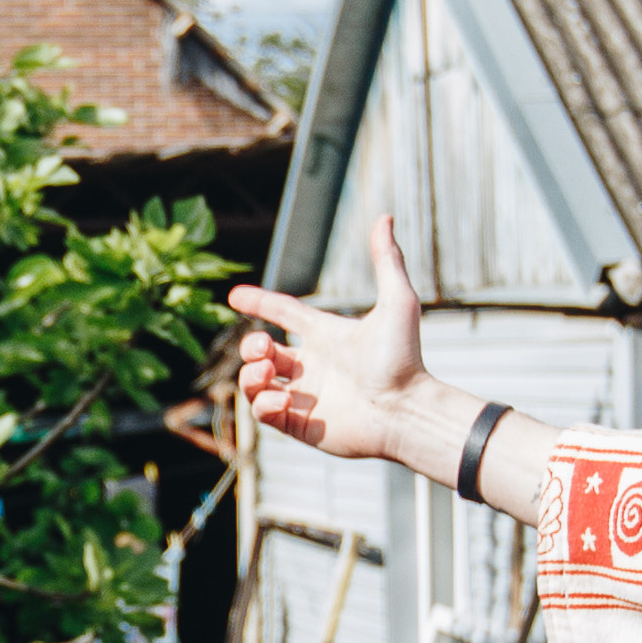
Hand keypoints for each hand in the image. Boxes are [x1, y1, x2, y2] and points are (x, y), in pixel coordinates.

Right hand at [229, 216, 435, 465]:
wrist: (407, 411)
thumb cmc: (405, 359)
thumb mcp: (397, 302)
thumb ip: (386, 260)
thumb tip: (385, 216)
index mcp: (327, 335)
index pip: (285, 313)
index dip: (259, 303)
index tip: (234, 296)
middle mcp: (314, 365)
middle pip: (262, 351)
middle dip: (250, 346)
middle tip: (263, 348)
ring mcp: (307, 396)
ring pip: (257, 383)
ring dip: (250, 377)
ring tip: (266, 374)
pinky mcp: (302, 426)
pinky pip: (265, 414)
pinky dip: (264, 404)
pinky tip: (283, 400)